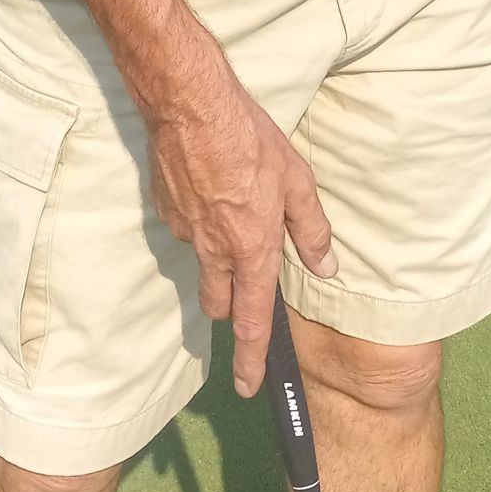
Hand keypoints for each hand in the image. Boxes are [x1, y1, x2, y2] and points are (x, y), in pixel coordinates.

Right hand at [142, 42, 338, 394]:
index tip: (249, 388)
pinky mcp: (164, 210)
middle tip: (245, 289)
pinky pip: (186, 229)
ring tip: (232, 213)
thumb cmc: (249, 139)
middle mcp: (214, 250)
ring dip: (217, 256)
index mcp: (251, 249)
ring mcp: (184, 231)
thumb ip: (311, 230)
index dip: (252, 360)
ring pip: (202, 264)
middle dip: (232, 307)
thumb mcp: (296, 181)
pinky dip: (199, 221)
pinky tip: (210, 187)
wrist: (189, 103)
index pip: (252, 322)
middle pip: (219, 303)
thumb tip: (326, 266)